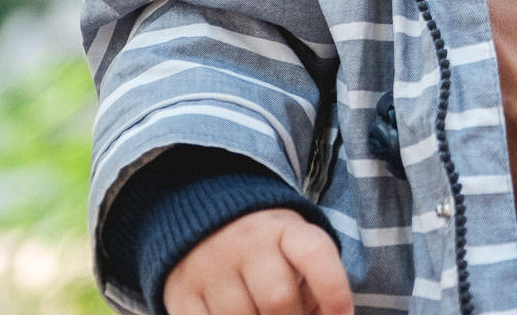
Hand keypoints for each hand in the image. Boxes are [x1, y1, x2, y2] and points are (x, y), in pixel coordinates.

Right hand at [164, 209, 349, 314]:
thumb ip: (314, 282)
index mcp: (283, 228)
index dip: (335, 290)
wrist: (200, 217)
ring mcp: (209, 268)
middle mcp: (244, 243)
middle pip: (279, 299)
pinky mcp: (182, 294)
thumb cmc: (265, 245)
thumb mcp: (293, 246)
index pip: (315, 254)